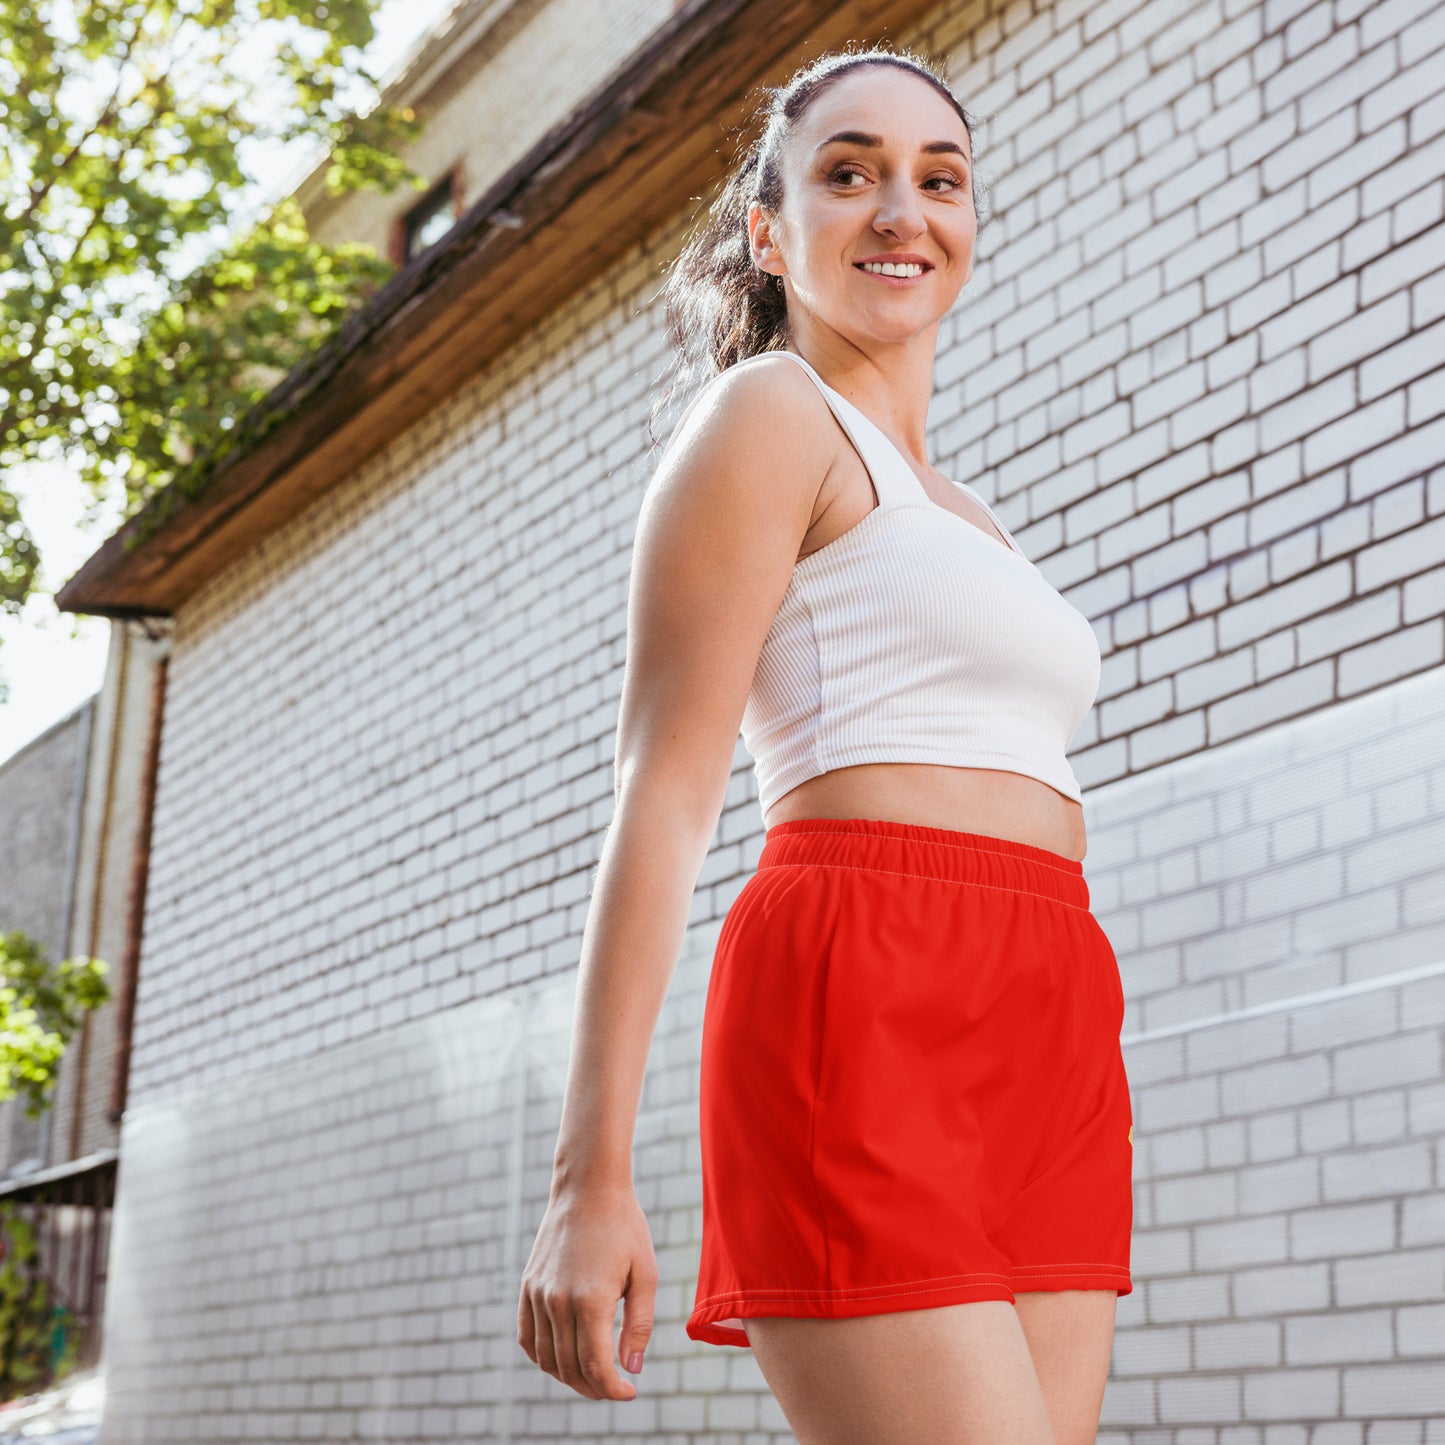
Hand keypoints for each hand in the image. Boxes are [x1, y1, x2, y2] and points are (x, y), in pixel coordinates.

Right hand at [517, 1181, 656, 1400]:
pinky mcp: (527, 1285)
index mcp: (591, 1300)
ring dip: (568, 1377)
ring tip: (592, 1376)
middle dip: (594, 1387)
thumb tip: (631, 1369)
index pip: (595, 1366)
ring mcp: (538, 1294)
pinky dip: (541, 1357)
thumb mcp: (645, 1273)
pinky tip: (561, 1359)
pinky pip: (526, 1337)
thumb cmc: (624, 1227)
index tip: (629, 1392)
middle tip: (614, 1387)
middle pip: (570, 1368)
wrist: (588, 1187)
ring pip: (546, 1358)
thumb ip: (640, 1324)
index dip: (612, 1389)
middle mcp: (557, 1301)